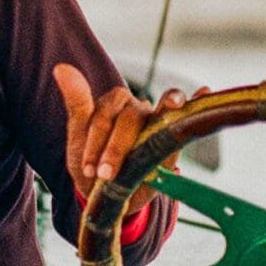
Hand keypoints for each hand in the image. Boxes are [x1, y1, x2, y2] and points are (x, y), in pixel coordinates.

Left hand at [52, 64, 198, 211]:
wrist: (108, 198)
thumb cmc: (92, 165)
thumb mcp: (77, 139)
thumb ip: (76, 103)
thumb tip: (60, 67)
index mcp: (113, 104)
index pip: (105, 115)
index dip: (95, 142)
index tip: (88, 170)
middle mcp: (137, 108)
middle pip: (130, 118)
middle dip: (116, 148)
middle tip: (105, 175)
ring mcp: (157, 121)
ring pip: (160, 112)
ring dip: (166, 110)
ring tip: (173, 105)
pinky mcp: (173, 138)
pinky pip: (186, 115)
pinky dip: (198, 101)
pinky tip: (205, 92)